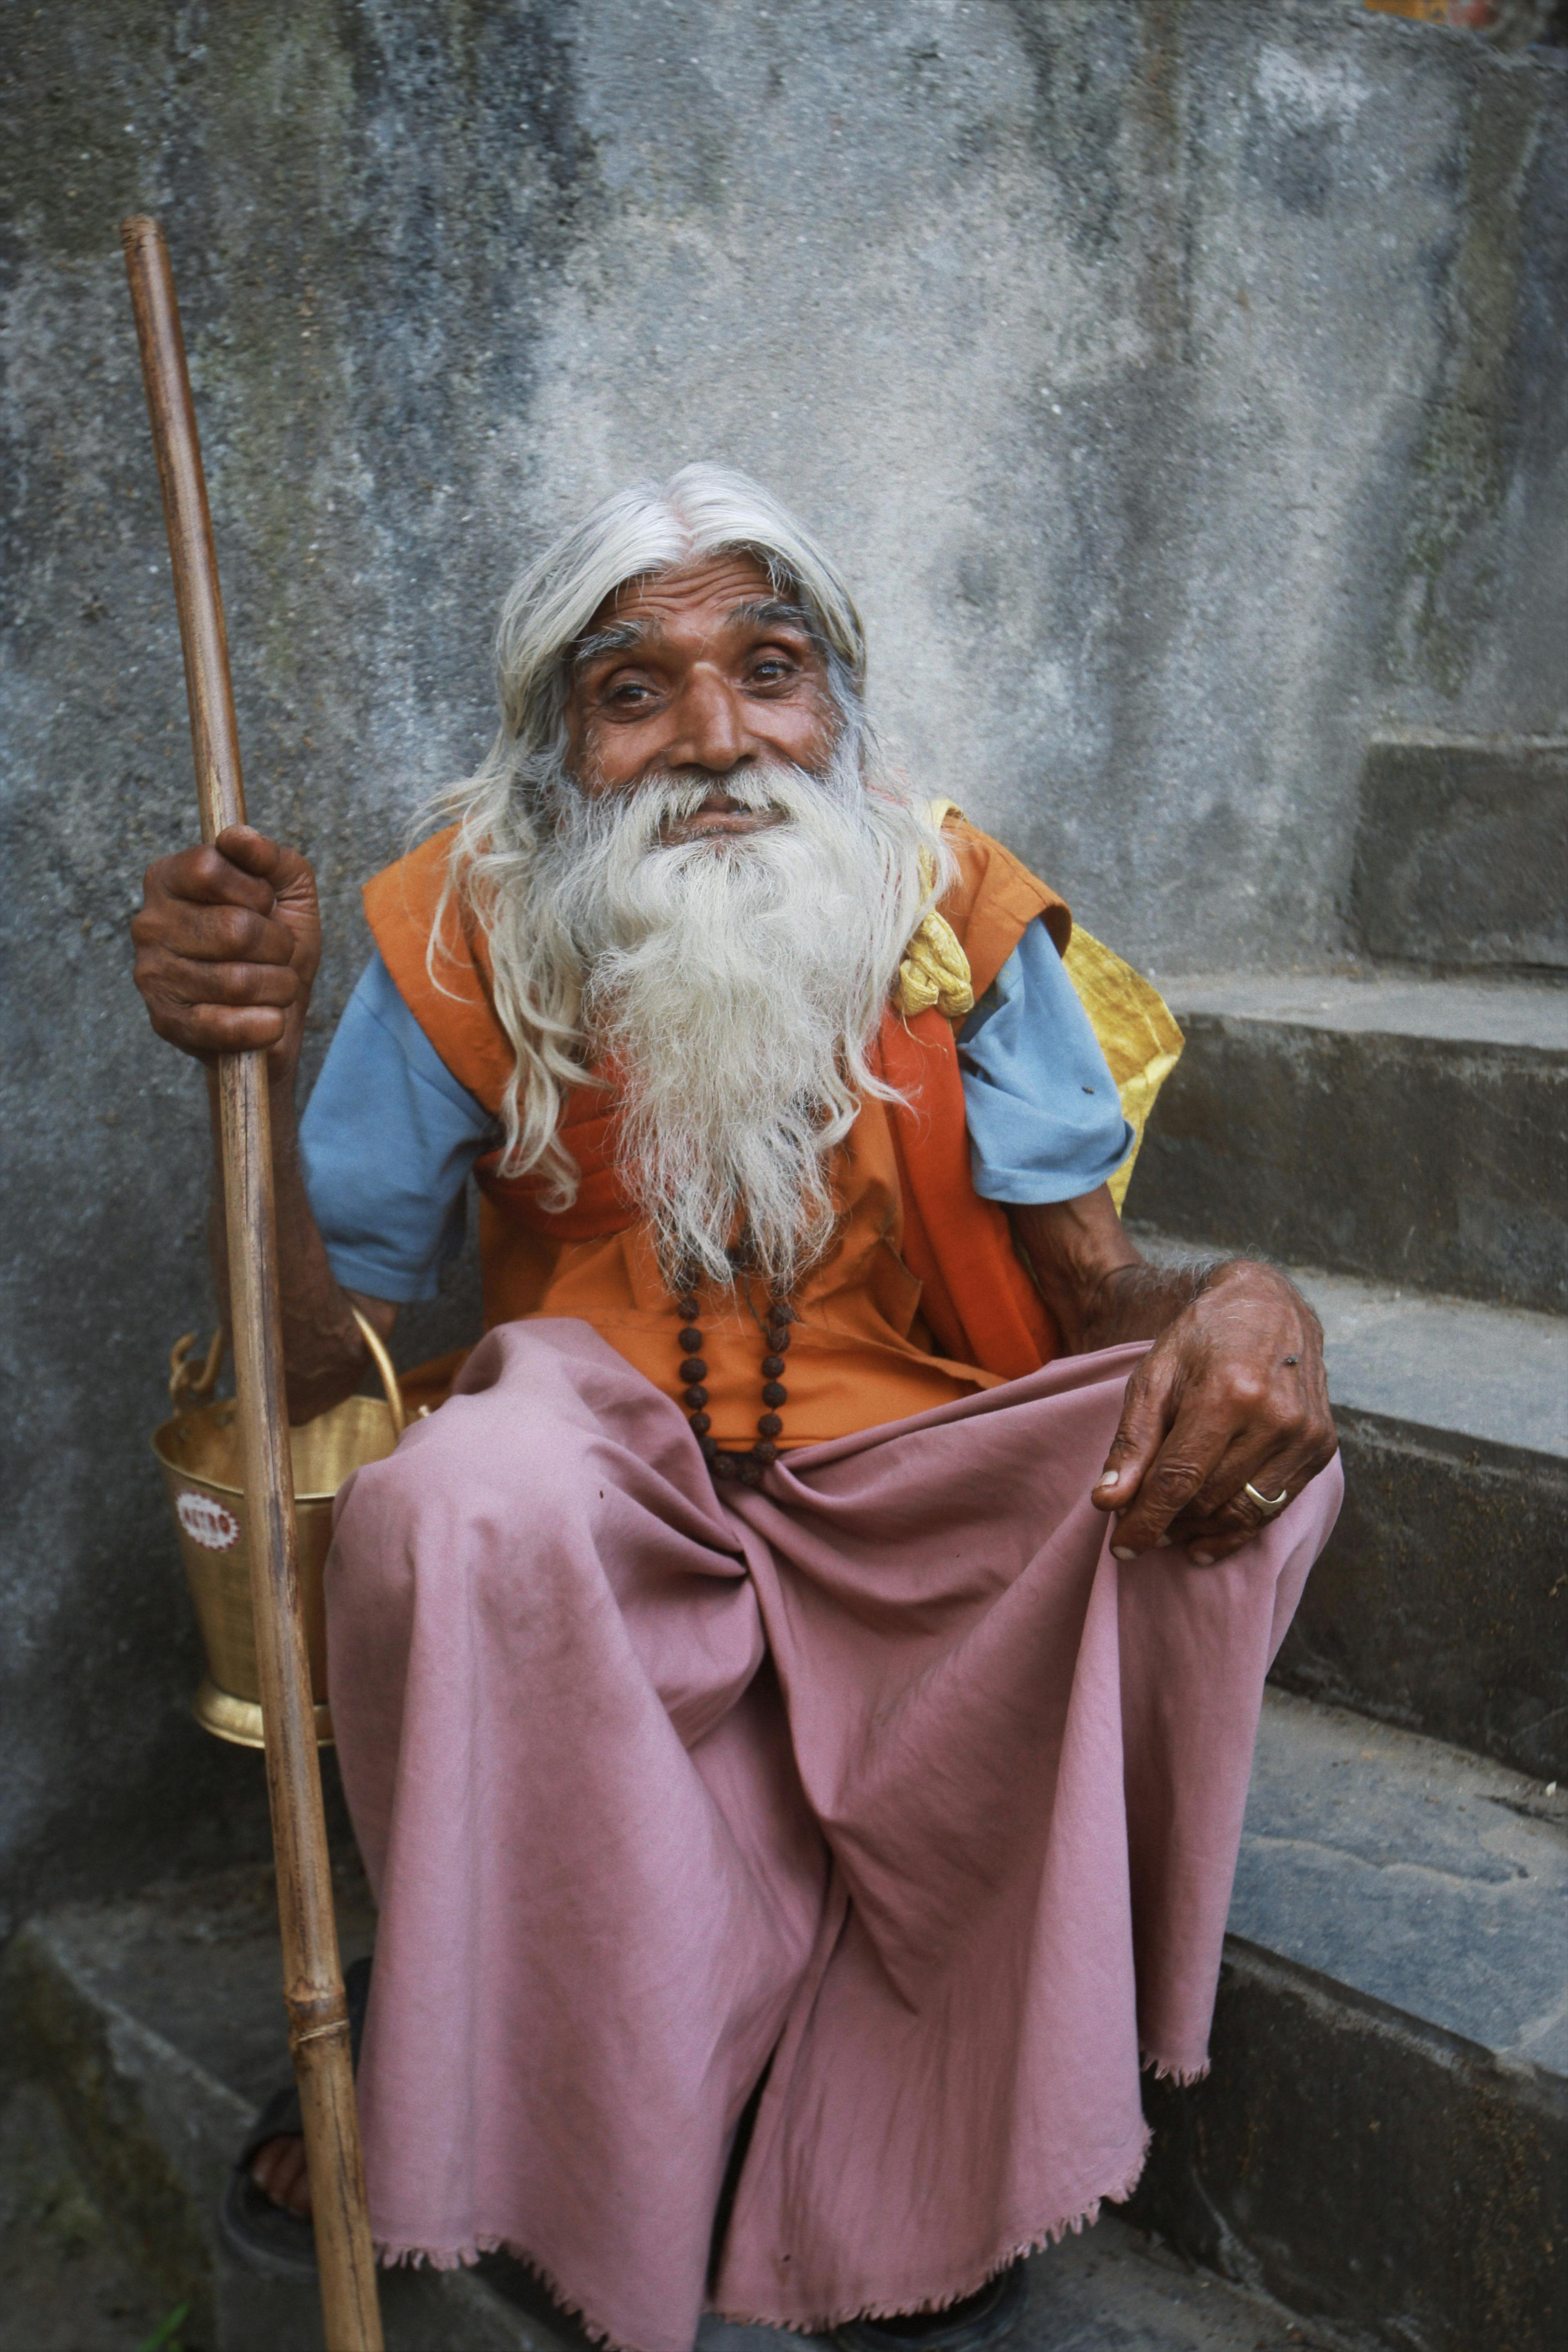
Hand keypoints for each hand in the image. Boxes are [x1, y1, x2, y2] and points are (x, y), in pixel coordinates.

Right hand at [131, 825, 320, 1082]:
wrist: (275, 1014)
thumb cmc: (276, 946)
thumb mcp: (288, 891)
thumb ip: (270, 857)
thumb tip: (238, 837)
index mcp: (169, 879)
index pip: (208, 868)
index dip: (255, 891)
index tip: (264, 905)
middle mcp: (149, 923)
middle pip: (234, 928)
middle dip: (277, 945)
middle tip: (277, 953)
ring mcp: (152, 974)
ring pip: (238, 980)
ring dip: (278, 986)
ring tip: (274, 986)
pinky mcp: (166, 1022)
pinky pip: (225, 1025)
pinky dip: (264, 1024)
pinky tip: (269, 1019)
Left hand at [1091, 1261, 1335, 1563]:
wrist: (1269, 1306)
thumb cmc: (1202, 1339)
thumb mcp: (1154, 1376)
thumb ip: (1133, 1441)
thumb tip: (1108, 1502)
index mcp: (1227, 1393)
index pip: (1179, 1479)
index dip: (1145, 1519)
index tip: (1121, 1546)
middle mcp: (1275, 1417)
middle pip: (1208, 1498)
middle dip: (1167, 1523)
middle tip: (1139, 1527)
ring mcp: (1305, 1434)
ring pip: (1242, 1512)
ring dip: (1200, 1530)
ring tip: (1169, 1532)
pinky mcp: (1322, 1446)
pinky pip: (1274, 1507)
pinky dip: (1238, 1529)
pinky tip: (1206, 1538)